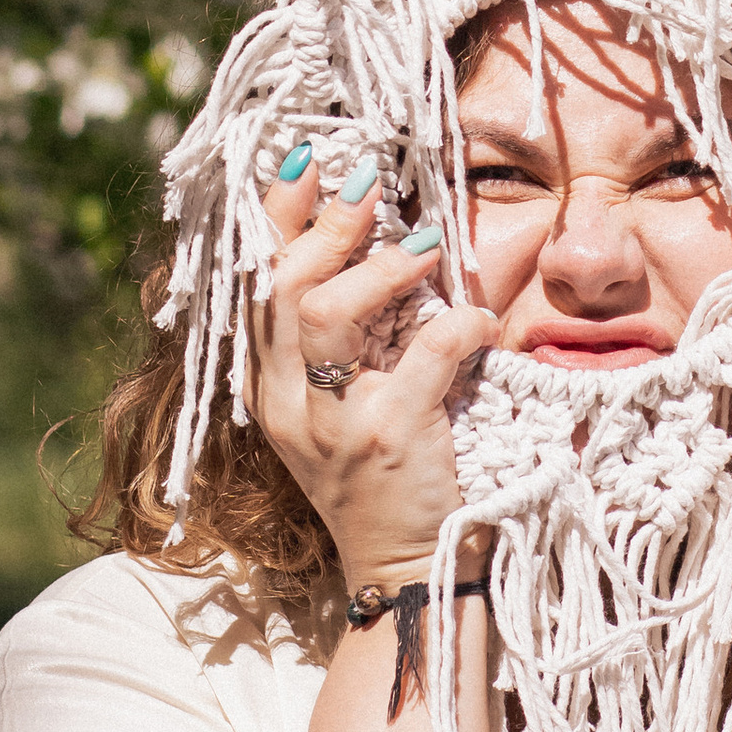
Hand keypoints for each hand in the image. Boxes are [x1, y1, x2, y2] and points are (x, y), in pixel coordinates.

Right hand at [255, 156, 497, 593]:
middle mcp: (287, 403)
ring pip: (326, 314)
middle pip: (282, 288)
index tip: (305, 162)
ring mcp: (333, 424)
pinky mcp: (388, 440)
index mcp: (268, 387)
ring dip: (382, 268)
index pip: (253, 285)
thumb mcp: (334, 404)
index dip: (273, 217)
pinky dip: (456, 325)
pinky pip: (423, 357)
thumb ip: (338, 335)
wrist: (405, 569)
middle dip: (328, 226)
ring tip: (426, 245)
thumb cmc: (380, 474)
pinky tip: (477, 316)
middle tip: (370, 185)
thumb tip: (371, 236)